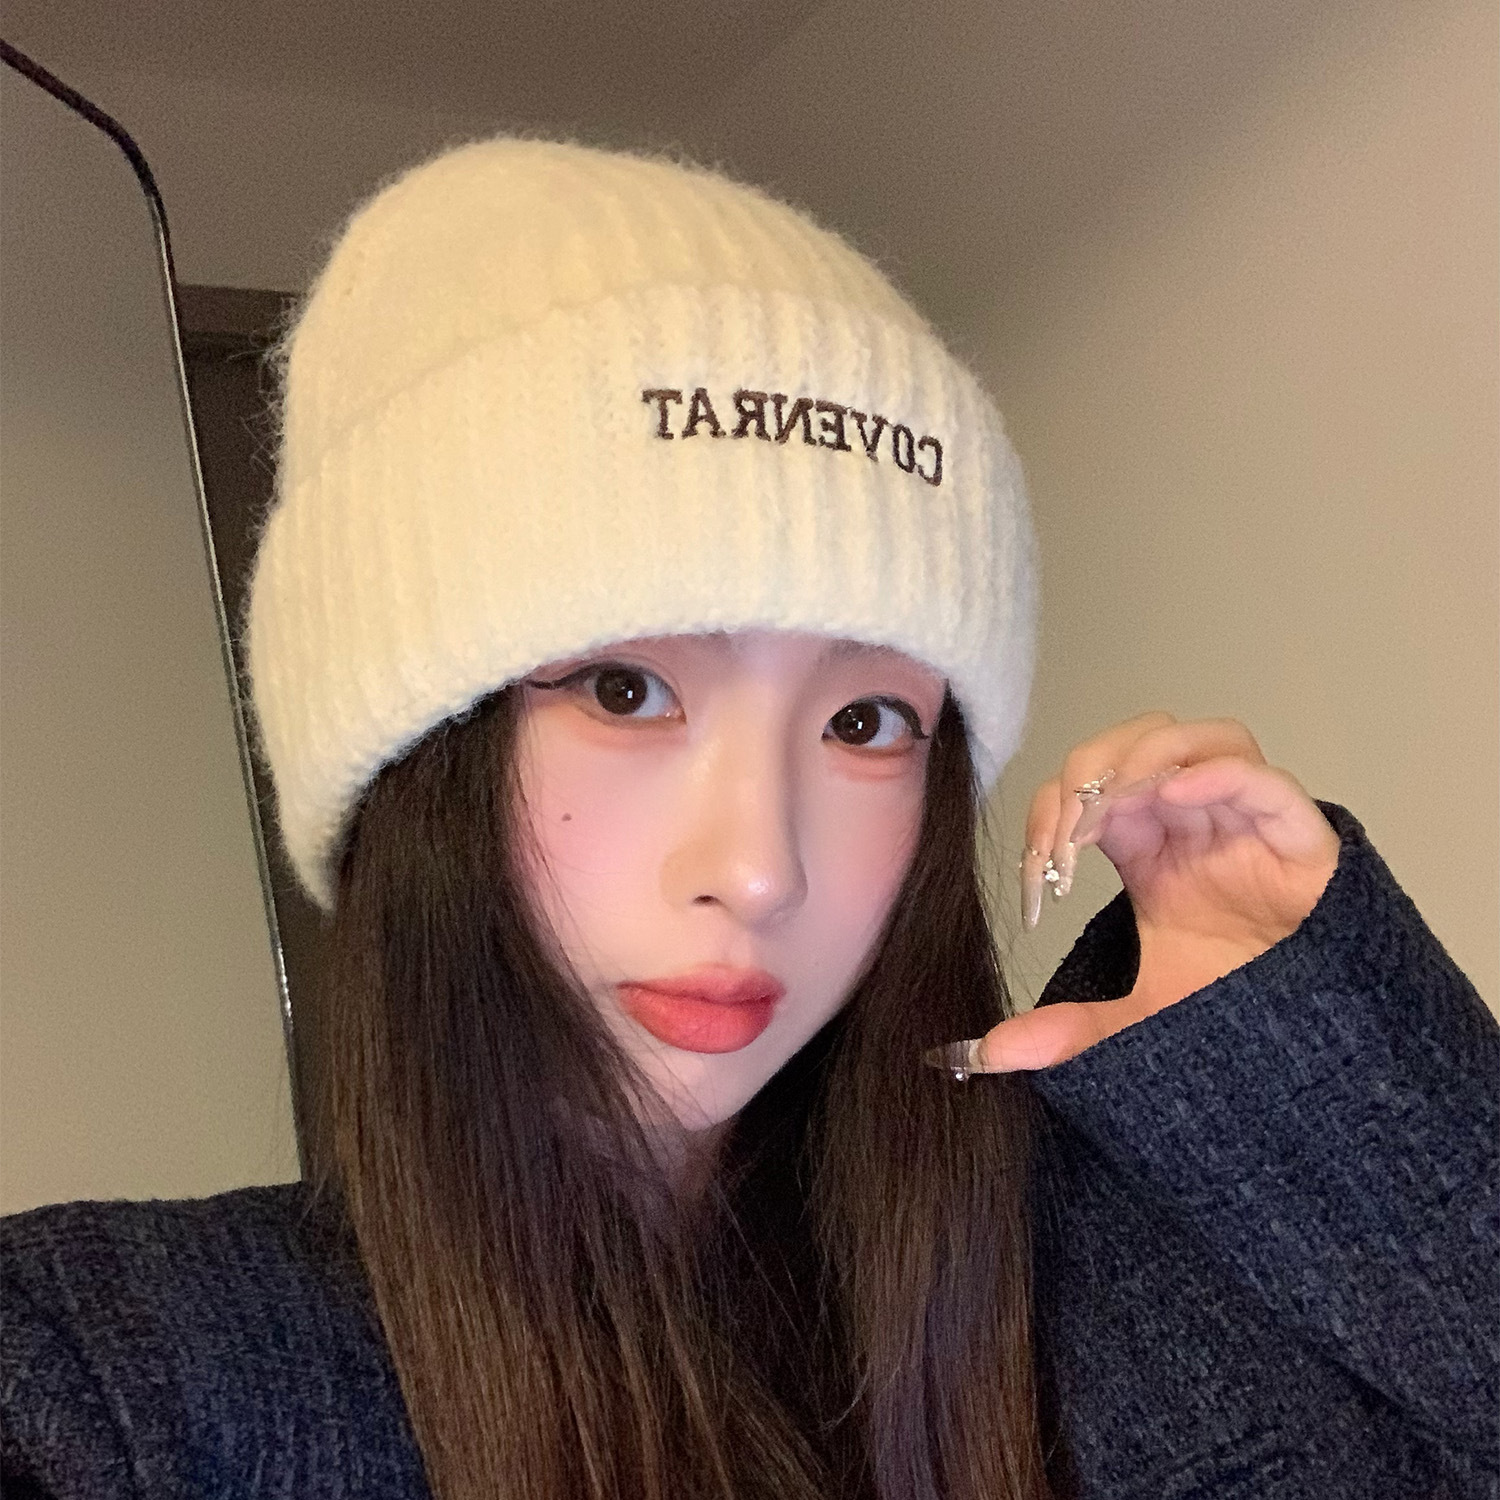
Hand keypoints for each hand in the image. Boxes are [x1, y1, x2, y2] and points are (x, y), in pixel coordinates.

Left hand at [942, 713, 1340, 1073]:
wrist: (1318, 1051)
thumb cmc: (1238, 1011)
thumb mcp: (1139, 1020)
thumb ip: (1068, 1030)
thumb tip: (987, 1054)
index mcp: (1148, 845)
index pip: (1084, 791)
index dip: (1050, 815)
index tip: (1038, 876)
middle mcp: (1194, 819)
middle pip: (1136, 743)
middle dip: (1089, 774)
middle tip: (1066, 836)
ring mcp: (1248, 822)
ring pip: (1201, 739)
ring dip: (1147, 759)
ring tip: (1113, 810)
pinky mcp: (1301, 840)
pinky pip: (1266, 781)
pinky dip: (1222, 774)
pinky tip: (1177, 795)